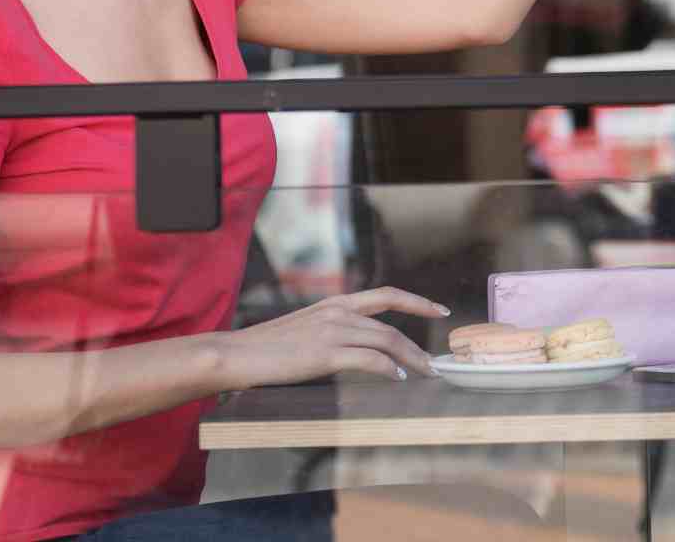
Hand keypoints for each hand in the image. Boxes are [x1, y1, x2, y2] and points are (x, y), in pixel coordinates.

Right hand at [217, 286, 447, 388]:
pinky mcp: (325, 354)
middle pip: (391, 326)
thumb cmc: (266, 348)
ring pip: (386, 342)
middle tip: (435, 362)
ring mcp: (332, 331)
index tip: (439, 309)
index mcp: (334, 303)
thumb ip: (332, 331)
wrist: (235, 354)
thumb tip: (358, 349)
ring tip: (424, 374)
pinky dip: (388, 370)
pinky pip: (369, 361)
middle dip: (418, 346)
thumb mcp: (305, 329)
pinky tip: (397, 379)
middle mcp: (337, 312)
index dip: (417, 301)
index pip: (385, 295)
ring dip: (410, 360)